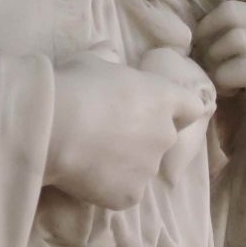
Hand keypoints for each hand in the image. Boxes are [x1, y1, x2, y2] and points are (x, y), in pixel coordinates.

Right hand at [46, 50, 212, 209]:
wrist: (53, 128)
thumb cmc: (75, 86)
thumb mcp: (90, 59)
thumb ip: (106, 57)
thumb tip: (109, 51)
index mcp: (162, 98)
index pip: (192, 107)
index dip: (179, 111)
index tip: (164, 113)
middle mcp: (164, 134)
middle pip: (164, 139)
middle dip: (144, 139)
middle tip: (109, 136)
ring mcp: (149, 168)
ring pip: (143, 169)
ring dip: (126, 165)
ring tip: (91, 158)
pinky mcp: (131, 195)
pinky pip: (124, 193)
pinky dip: (109, 188)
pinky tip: (85, 178)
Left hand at [151, 0, 245, 161]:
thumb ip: (236, 18)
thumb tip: (178, 0)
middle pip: (224, 12)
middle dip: (203, 36)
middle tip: (202, 60)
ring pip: (228, 40)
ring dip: (215, 62)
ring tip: (222, 79)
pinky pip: (235, 69)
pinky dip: (224, 82)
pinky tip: (232, 92)